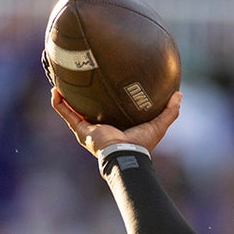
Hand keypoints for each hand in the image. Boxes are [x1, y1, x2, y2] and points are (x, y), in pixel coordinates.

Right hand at [51, 87, 180, 156]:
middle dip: (83, 97)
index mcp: (117, 126)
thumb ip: (170, 111)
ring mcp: (88, 129)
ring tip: (62, 82)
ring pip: (73, 110)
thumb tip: (179, 94)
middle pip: (88, 109)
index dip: (106, 100)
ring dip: (66, 97)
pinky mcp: (80, 130)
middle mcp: (100, 128)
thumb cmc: (142, 143)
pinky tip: (55, 91)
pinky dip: (59, 104)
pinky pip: (66, 114)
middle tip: (80, 80)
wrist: (126, 154)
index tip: (104, 84)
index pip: (109, 111)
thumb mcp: (159, 124)